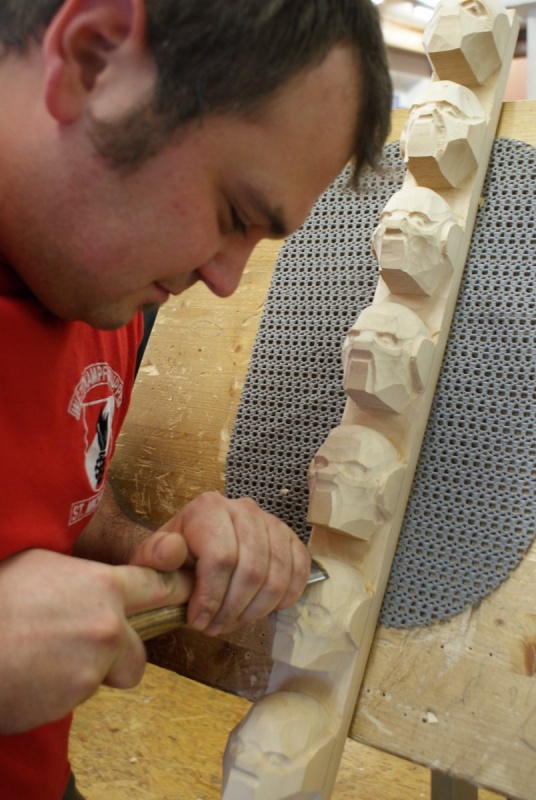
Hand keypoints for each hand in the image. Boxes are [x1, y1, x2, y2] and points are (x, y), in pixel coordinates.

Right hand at [0, 548, 192, 733]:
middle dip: (119, 653)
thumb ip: (83, 575)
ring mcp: (94, 667)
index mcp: (104, 587)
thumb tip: (95, 581)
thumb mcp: (43, 565)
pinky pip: (80, 696)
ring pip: (109, 675)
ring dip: (89, 673)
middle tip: (81, 644)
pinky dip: (63, 691)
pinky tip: (36, 675)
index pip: (159, 587)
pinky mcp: (75, 698)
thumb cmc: (1, 597)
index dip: (174, 590)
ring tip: (48, 657)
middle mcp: (109, 627)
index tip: (186, 593)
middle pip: (140, 650)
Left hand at [130, 492, 310, 636]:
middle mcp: (244, 508)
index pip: (221, 558)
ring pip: (277, 575)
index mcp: (208, 508)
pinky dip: (285, 596)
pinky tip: (264, 609)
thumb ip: (155, 555)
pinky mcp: (289, 538)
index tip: (198, 622)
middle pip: (252, 570)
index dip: (211, 597)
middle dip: (233, 609)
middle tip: (216, 628)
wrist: (194, 548)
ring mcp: (271, 522)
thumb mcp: (151, 557)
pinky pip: (299, 570)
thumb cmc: (173, 558)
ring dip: (256, 609)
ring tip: (234, 622)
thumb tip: (173, 550)